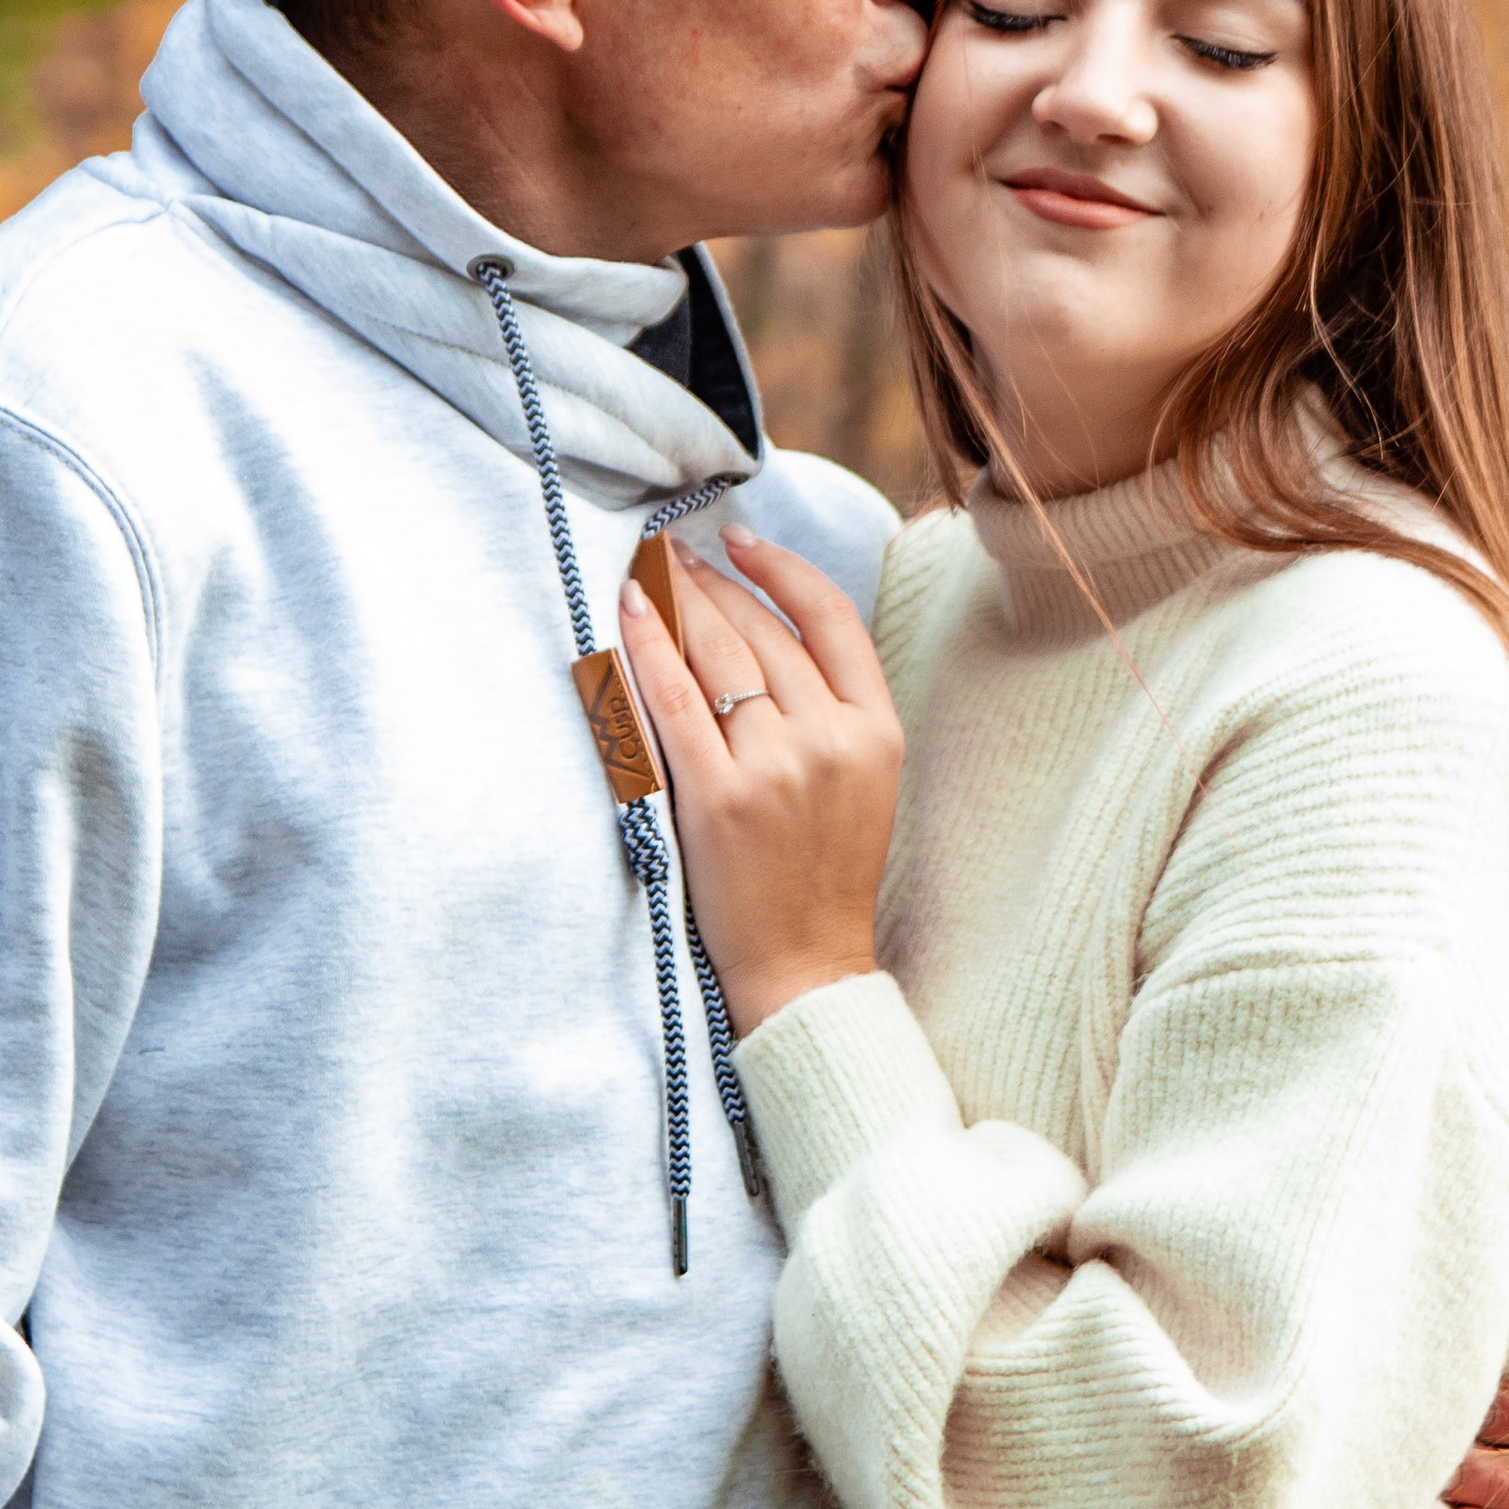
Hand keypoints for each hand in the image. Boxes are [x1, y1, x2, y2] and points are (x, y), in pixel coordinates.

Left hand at [620, 532, 903, 1035]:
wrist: (806, 968)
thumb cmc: (824, 877)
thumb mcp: (864, 783)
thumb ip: (834, 711)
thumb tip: (766, 631)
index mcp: (878, 732)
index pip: (831, 619)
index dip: (782, 569)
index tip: (741, 541)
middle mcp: (831, 740)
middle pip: (762, 633)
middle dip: (712, 584)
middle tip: (673, 553)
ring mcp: (775, 768)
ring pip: (719, 657)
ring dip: (679, 603)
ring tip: (652, 573)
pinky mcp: (717, 799)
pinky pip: (673, 701)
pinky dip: (648, 648)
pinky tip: (631, 610)